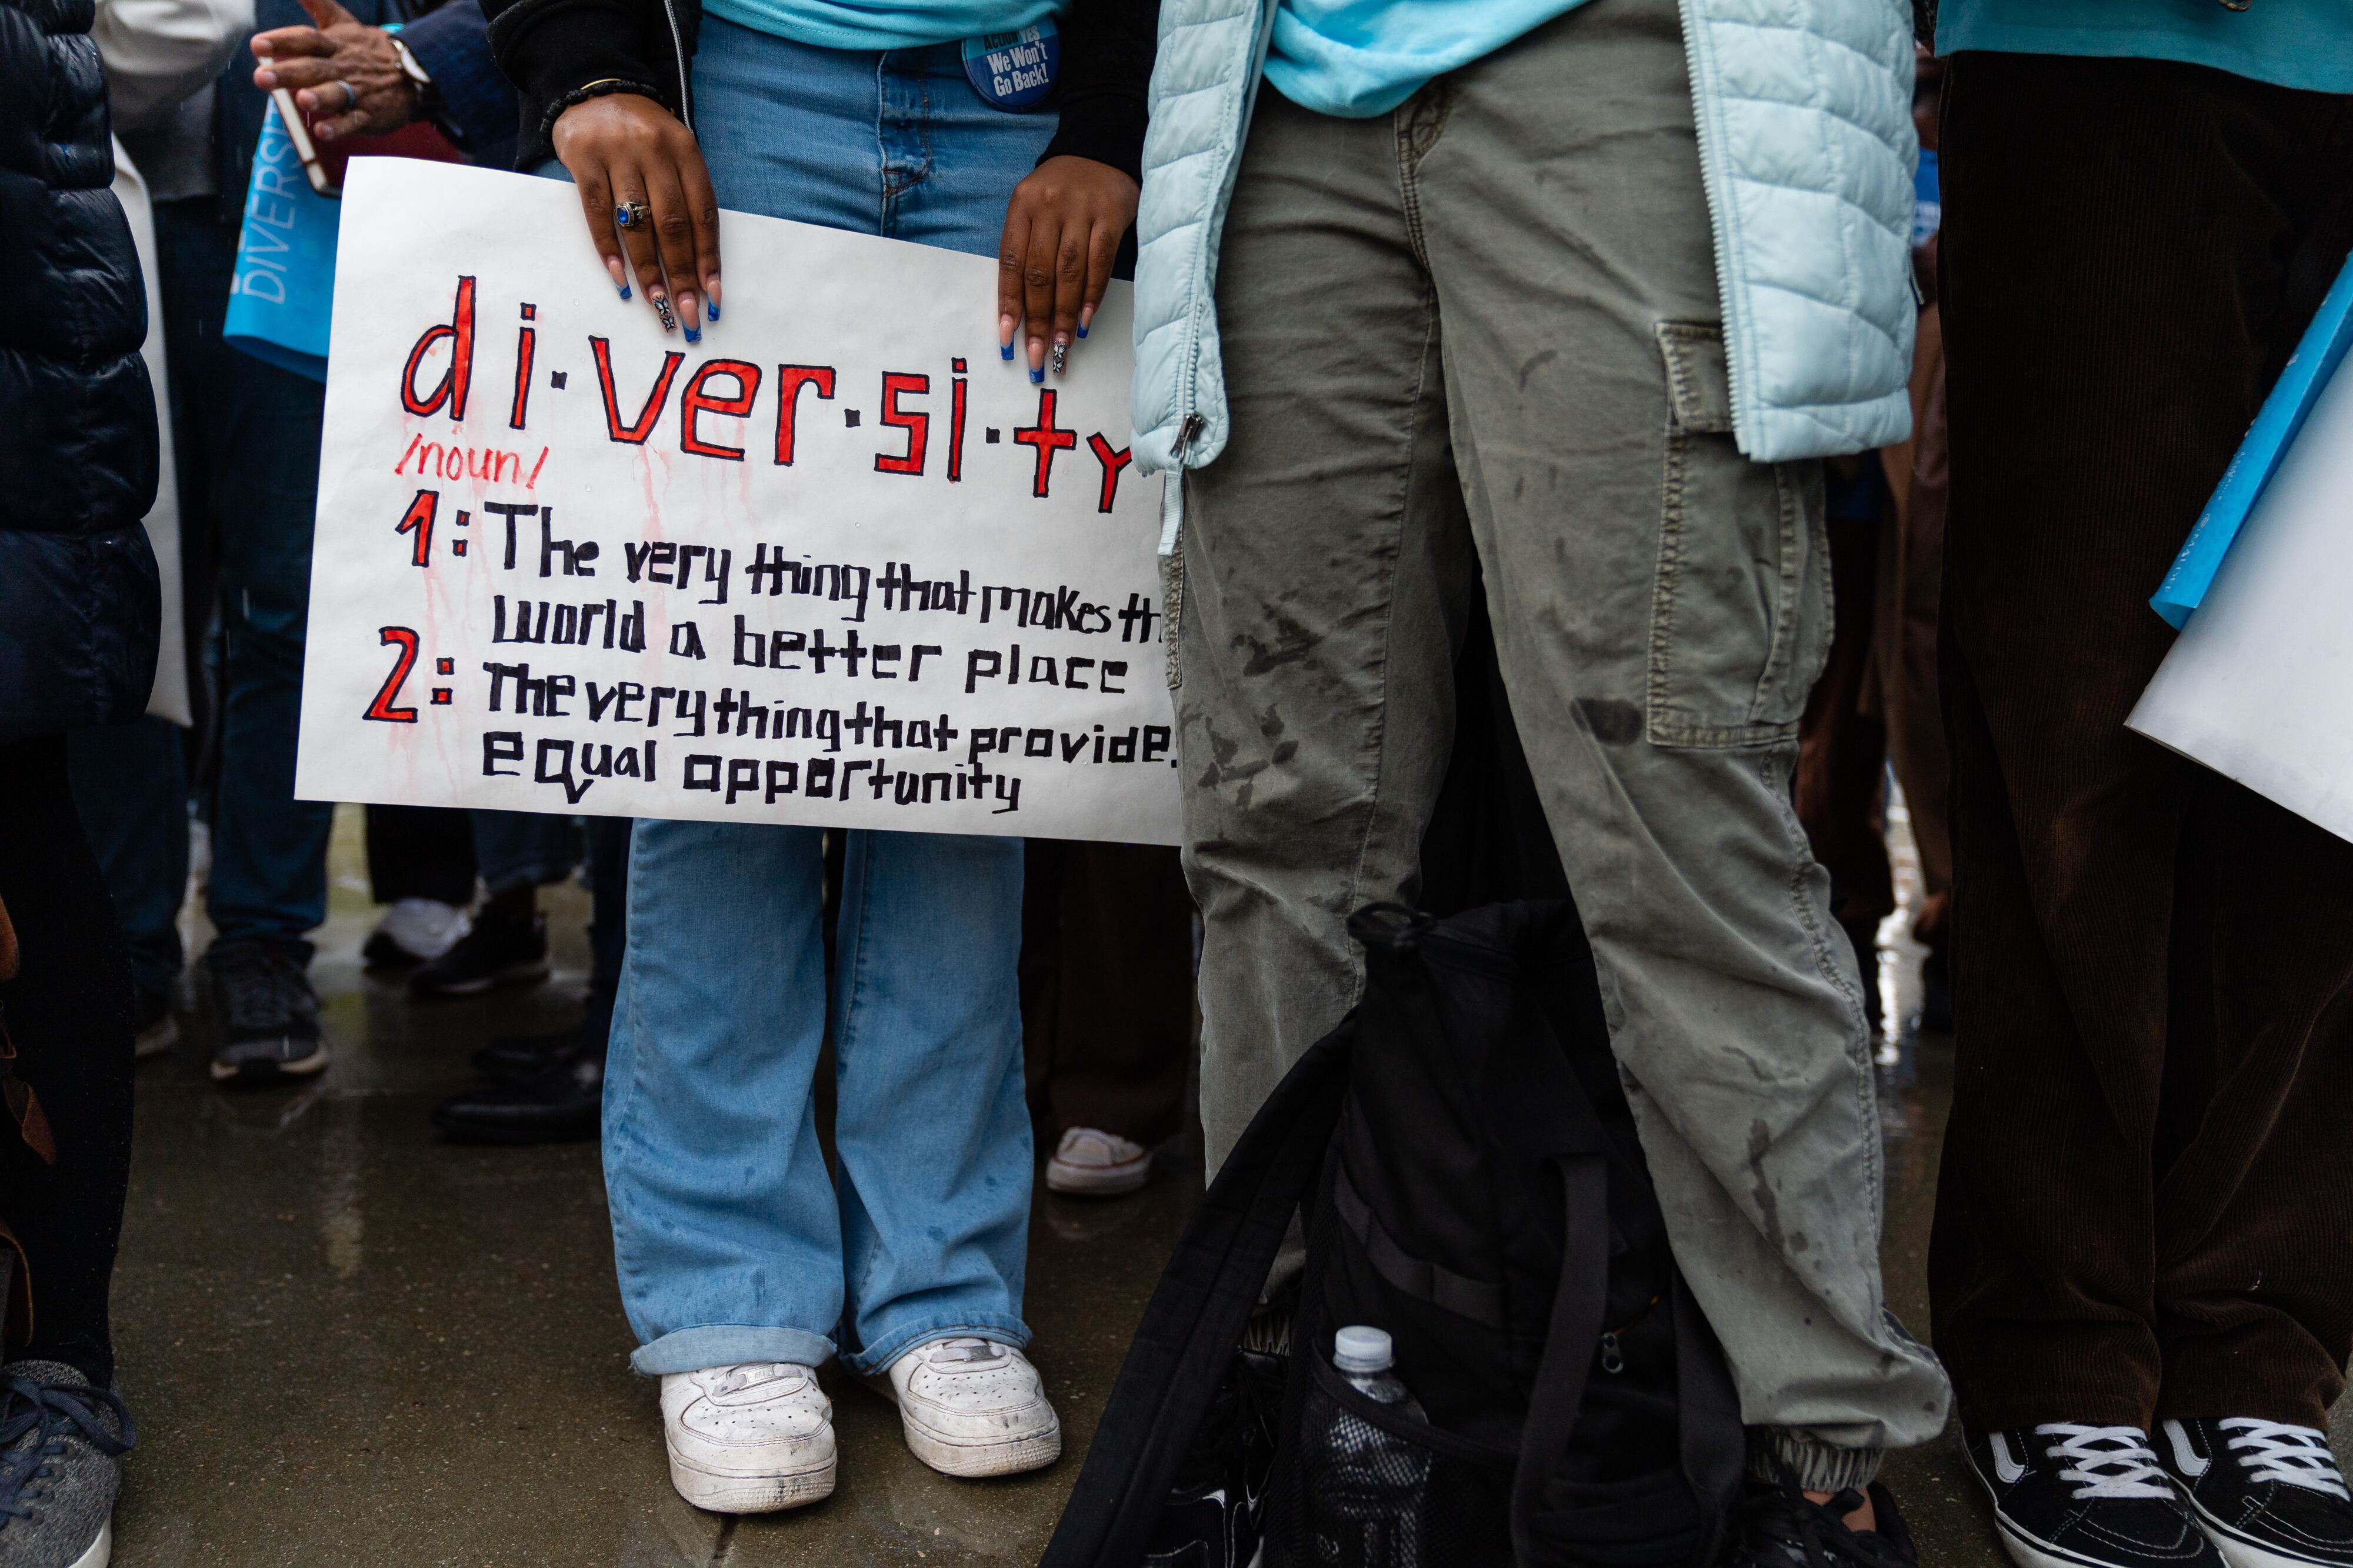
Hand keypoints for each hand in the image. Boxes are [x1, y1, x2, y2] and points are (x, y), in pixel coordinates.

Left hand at [250, 0, 420, 141]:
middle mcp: (343, 67)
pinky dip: (339, 127)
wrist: (417, 74)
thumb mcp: (344, 24)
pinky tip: (322, 131)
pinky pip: (354, 121)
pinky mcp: (371, 115)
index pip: (306, 39)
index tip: (258, 46)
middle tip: (261, 78)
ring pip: (337, 94)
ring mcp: (358, 92)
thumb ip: (318, 4)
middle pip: (313, 67)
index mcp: (334, 44)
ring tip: (302, 100)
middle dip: (288, 73)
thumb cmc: (370, 51)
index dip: (282, 41)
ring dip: (319, 97)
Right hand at [550, 93, 720, 337]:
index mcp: (685, 151)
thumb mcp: (674, 153)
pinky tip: (620, 278)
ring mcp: (617, 153)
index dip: (709, 257)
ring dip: (648, 269)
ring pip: (637, 223)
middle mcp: (654, 150)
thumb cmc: (642, 135)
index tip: (713, 297)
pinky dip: (609, 248)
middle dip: (682, 274)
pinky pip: (597, 212)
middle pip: (673, 223)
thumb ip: (685, 197)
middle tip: (686, 314)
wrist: (594, 87)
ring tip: (656, 304)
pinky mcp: (583, 158)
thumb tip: (699, 265)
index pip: (703, 213)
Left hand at [997, 155, 1138, 380]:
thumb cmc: (1062, 191)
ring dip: (1065, 314)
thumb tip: (1022, 312)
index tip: (1008, 339)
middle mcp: (1048, 205)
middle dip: (1038, 319)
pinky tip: (1085, 320)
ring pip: (1069, 272)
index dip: (1009, 303)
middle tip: (1037, 355)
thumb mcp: (1034, 207)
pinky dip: (1092, 294)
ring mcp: (1081, 209)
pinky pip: (1100, 262)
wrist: (1101, 150)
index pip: (1011, 262)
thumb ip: (1027, 249)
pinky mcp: (1111, 214)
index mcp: (1022, 204)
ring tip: (1062, 347)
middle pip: (1039, 273)